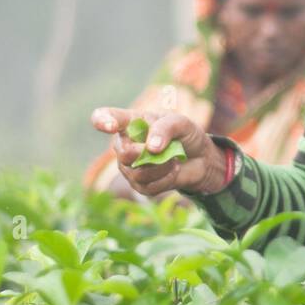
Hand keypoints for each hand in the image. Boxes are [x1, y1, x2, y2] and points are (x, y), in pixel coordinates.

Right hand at [89, 107, 228, 196]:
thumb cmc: (186, 134)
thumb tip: (151, 147)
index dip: (103, 120)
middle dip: (149, 153)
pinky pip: (148, 187)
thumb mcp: (182, 123)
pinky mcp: (140, 185)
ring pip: (138, 173)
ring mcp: (129, 167)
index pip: (105, 118)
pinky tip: (173, 170)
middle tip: (164, 149)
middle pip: (124, 153)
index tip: (108, 124)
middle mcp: (124, 144)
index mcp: (130, 122)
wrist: (201, 158)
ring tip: (174, 158)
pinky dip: (167, 179)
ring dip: (163, 167)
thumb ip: (165, 128)